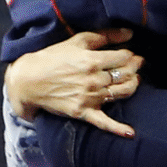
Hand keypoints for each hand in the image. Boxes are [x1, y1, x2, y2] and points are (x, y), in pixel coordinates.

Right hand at [4, 28, 143, 136]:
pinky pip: (104, 123)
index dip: (132, 55)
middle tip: (137, 65)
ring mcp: (89, 98)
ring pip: (121, 93)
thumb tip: (130, 34)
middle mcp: (93, 80)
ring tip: (135, 80)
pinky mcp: (83, 112)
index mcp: (92, 60)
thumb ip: (105, 36)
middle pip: (126, 74)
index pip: (124, 58)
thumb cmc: (52, 57)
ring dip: (133, 86)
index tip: (133, 54)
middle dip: (135, 68)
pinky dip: (118, 129)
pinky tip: (130, 133)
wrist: (28, 81)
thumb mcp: (78, 41)